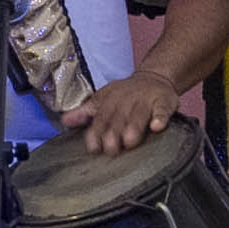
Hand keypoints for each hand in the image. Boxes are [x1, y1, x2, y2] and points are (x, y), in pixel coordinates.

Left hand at [68, 73, 184, 159]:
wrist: (154, 78)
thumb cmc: (126, 95)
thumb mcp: (103, 99)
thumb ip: (85, 112)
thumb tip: (64, 121)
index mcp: (110, 99)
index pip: (101, 116)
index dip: (96, 132)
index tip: (93, 147)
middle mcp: (126, 99)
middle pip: (119, 116)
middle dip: (114, 132)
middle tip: (111, 149)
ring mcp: (146, 100)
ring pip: (139, 114)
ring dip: (134, 126)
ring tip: (130, 141)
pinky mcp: (164, 101)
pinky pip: (163, 110)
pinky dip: (160, 118)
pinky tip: (157, 127)